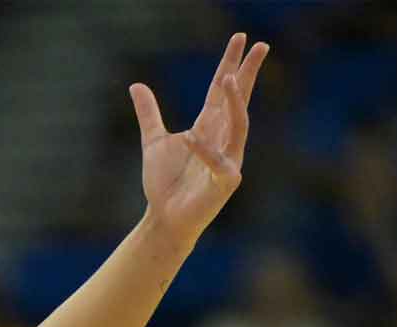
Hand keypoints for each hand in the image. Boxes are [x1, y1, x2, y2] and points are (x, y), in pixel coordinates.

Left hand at [130, 33, 268, 246]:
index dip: (230, 64)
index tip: (241, 38)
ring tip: (228, 78)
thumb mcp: (153, 141)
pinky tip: (190, 136)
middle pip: (239, 100)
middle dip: (248, 73)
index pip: (221, 91)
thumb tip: (137, 85)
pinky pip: (220, 160)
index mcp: (209, 127)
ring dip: (234, 102)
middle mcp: (224, 139)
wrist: (164, 217)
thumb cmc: (164, 183)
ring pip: (238, 124)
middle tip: (259, 44)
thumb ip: (149, 113)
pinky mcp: (226, 181)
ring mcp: (229, 159)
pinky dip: (204, 149)